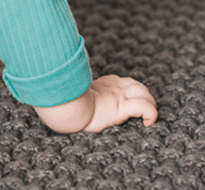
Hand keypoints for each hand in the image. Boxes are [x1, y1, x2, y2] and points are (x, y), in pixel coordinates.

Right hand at [33, 75, 157, 133]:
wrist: (64, 107)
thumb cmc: (63, 103)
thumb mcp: (70, 97)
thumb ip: (71, 94)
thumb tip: (53, 92)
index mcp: (102, 85)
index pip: (121, 82)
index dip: (128, 90)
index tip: (127, 103)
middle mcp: (113, 88)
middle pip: (135, 85)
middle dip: (143, 95)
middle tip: (144, 111)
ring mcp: (118, 97)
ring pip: (144, 94)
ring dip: (150, 104)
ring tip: (148, 118)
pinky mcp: (121, 107)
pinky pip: (144, 107)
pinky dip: (151, 114)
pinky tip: (149, 123)